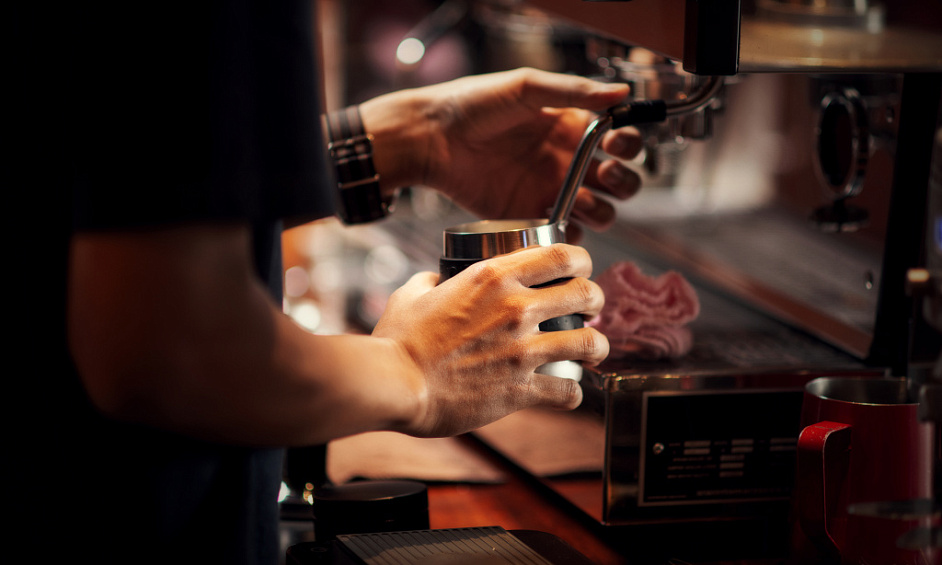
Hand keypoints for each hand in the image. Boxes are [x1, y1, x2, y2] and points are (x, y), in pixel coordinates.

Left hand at [361, 68, 642, 238]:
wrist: (431, 138)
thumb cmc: (474, 104)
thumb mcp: (526, 88)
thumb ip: (574, 91)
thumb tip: (622, 92)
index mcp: (571, 128)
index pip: (619, 142)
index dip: (628, 146)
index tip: (616, 144)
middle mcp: (567, 163)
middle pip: (618, 183)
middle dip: (624, 182)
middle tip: (605, 174)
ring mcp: (549, 192)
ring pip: (599, 213)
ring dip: (603, 211)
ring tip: (581, 200)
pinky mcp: (527, 217)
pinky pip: (561, 235)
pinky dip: (571, 237)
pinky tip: (561, 225)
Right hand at [371, 243, 608, 437]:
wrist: (395, 384)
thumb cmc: (399, 341)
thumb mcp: (411, 294)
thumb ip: (430, 281)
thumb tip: (435, 279)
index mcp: (493, 277)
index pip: (560, 255)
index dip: (581, 259)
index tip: (581, 268)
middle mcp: (515, 308)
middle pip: (585, 293)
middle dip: (595, 299)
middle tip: (591, 308)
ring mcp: (522, 350)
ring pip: (589, 342)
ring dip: (597, 345)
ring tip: (594, 350)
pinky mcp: (520, 389)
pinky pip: (567, 390)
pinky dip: (573, 393)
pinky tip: (569, 393)